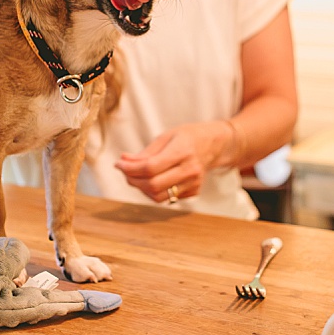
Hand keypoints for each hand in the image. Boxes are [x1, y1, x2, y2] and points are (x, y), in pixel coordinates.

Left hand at [113, 121, 229, 203]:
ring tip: (136, 177)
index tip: (118, 164)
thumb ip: (145, 152)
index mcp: (183, 151)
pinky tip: (152, 179)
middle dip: (133, 180)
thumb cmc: (188, 137)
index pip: (151, 167)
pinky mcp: (194, 192)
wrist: (215, 145)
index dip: (130, 168)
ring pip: (159, 197)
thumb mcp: (166, 136)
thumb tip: (123, 161)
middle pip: (153, 185)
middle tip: (125, 172)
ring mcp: (193, 183)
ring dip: (142, 189)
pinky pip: (167, 198)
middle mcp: (190, 170)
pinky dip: (154, 191)